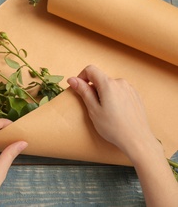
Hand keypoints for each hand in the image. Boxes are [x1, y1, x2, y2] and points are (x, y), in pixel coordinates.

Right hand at [67, 65, 177, 205]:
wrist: (137, 140)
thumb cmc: (113, 127)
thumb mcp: (93, 110)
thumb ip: (83, 92)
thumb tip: (72, 79)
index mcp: (108, 84)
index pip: (90, 69)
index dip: (81, 77)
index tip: (79, 89)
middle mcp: (120, 82)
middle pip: (101, 78)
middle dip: (93, 88)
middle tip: (93, 107)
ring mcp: (130, 89)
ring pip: (110, 85)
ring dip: (104, 93)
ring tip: (106, 112)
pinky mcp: (135, 96)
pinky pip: (120, 91)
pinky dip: (114, 97)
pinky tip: (116, 112)